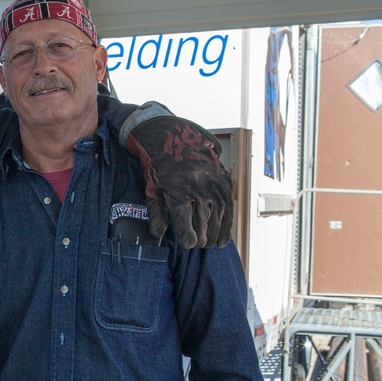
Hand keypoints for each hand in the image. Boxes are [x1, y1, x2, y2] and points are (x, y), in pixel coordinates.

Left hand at [125, 116, 232, 247]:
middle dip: (201, 238)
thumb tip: (158, 237)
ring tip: (209, 244)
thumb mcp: (152, 189)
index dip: (188, 237)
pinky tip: (223, 239)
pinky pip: (229, 206)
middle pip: (203, 222)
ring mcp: (212, 183)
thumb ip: (156, 214)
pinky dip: (227, 225)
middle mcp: (197, 186)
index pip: (184, 220)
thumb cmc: (158, 167)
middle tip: (197, 245)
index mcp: (177, 190)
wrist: (173, 136)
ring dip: (214, 234)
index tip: (188, 244)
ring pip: (218, 216)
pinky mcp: (223, 180)